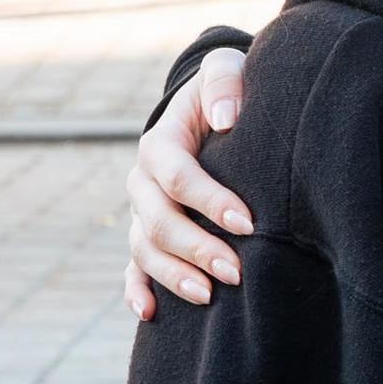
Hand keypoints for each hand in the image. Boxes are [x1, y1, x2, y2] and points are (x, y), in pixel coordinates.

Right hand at [123, 49, 253, 318]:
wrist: (216, 112)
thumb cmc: (228, 92)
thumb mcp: (227, 70)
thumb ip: (225, 83)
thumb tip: (225, 119)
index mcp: (159, 144)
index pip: (177, 176)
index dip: (209, 200)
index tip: (248, 222)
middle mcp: (143, 182)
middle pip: (159, 221)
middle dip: (196, 248)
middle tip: (236, 272)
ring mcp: (142, 213)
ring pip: (145, 250)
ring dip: (174, 276)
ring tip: (209, 297)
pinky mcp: (148, 236)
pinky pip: (134, 268)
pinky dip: (137, 291)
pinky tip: (150, 313)